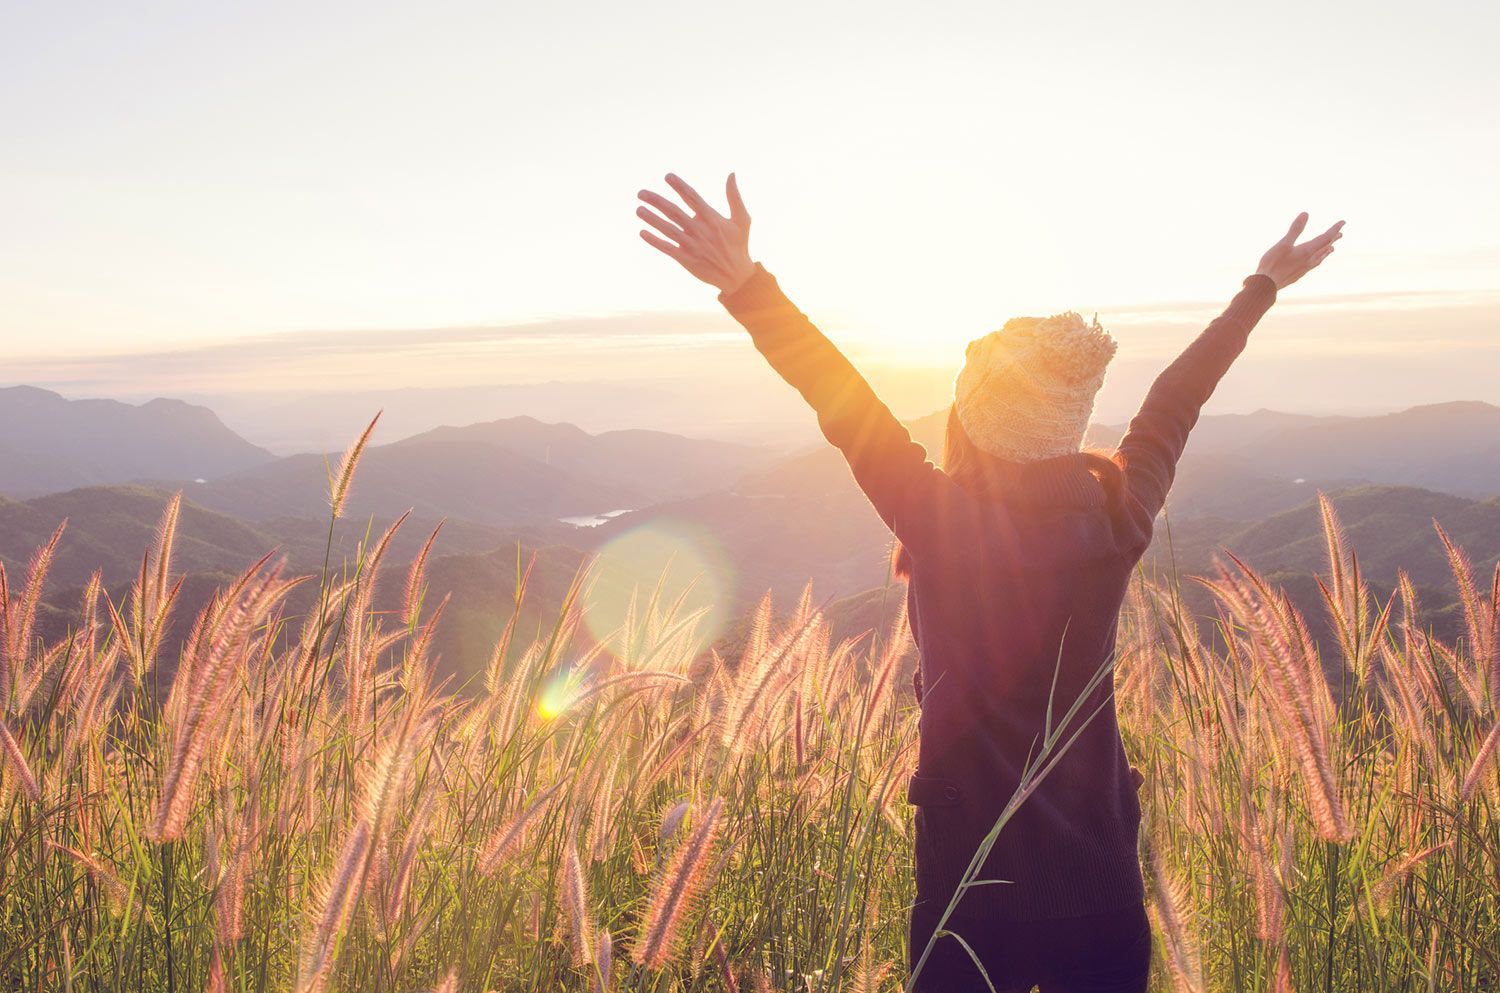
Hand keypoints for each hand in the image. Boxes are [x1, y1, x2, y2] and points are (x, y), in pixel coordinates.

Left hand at [637, 173, 756, 292]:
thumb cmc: (739, 245)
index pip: (692, 198)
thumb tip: (731, 174)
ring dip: (652, 219)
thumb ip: (734, 196)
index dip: (680, 186)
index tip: (667, 176)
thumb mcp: (742, 219)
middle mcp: (700, 230)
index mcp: (712, 219)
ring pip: (668, 229)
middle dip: (656, 201)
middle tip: (641, 193)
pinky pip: (667, 248)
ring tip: (638, 209)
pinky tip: (642, 232)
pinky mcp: (687, 260)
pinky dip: (655, 241)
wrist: (737, 276)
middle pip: (674, 212)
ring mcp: (692, 246)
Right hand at [1255, 213, 1344, 289]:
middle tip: (1341, 234)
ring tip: (1332, 248)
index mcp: (1307, 251)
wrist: (1266, 285)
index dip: (1335, 229)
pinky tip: (1314, 262)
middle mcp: (1309, 260)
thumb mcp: (1283, 244)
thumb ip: (1295, 229)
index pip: (1325, 238)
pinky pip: (1313, 265)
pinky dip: (1318, 259)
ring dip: (1327, 251)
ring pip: (1320, 258)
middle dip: (1333, 239)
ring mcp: (1304, 269)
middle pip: (1325, 248)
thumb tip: (1306, 214)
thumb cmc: (1273, 264)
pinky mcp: (1298, 275)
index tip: (1343, 222)